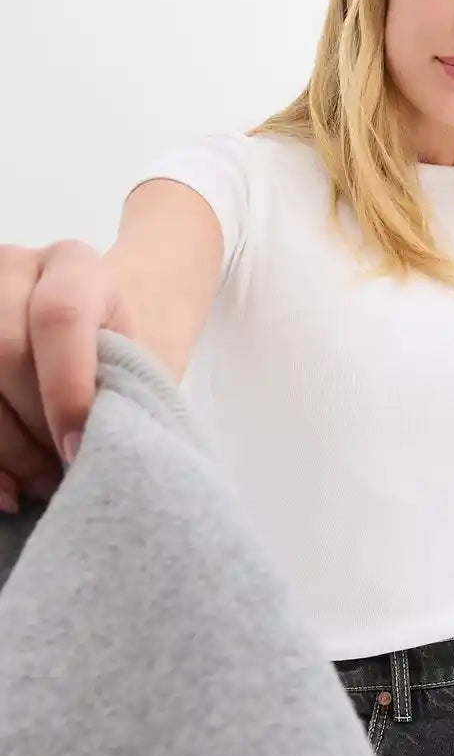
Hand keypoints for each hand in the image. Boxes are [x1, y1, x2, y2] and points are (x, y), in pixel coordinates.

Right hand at [0, 240, 136, 512]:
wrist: (102, 329)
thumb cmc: (124, 355)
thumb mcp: (138, 364)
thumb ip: (124, 394)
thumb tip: (104, 453)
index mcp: (75, 266)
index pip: (60, 317)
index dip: (66, 389)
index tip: (76, 449)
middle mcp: (14, 267)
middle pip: (2, 351)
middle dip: (30, 426)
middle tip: (61, 474)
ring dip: (2, 447)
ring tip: (37, 487)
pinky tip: (6, 489)